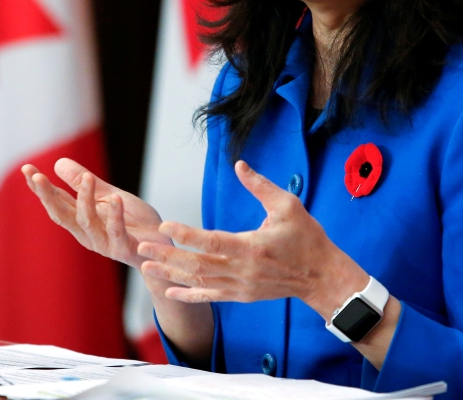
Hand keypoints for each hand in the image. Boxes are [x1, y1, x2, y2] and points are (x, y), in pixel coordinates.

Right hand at [22, 158, 171, 269]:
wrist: (161, 248)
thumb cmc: (134, 222)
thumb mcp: (108, 197)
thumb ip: (84, 183)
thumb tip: (58, 163)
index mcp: (80, 220)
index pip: (56, 202)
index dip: (41, 188)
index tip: (27, 169)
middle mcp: (86, 233)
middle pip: (62, 213)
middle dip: (47, 195)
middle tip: (36, 176)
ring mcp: (103, 242)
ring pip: (87, 220)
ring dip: (85, 199)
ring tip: (87, 176)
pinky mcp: (123, 248)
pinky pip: (117, 231)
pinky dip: (116, 215)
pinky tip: (116, 199)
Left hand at [137, 160, 369, 319]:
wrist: (320, 275)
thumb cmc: (306, 237)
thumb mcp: (288, 206)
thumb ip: (261, 186)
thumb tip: (239, 165)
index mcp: (253, 247)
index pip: (212, 242)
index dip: (187, 235)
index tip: (166, 225)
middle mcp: (243, 271)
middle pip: (198, 265)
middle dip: (168, 256)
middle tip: (142, 247)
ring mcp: (241, 287)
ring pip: (199, 282)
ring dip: (171, 274)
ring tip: (146, 267)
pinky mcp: (242, 295)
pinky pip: (210, 296)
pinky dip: (188, 295)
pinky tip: (169, 291)